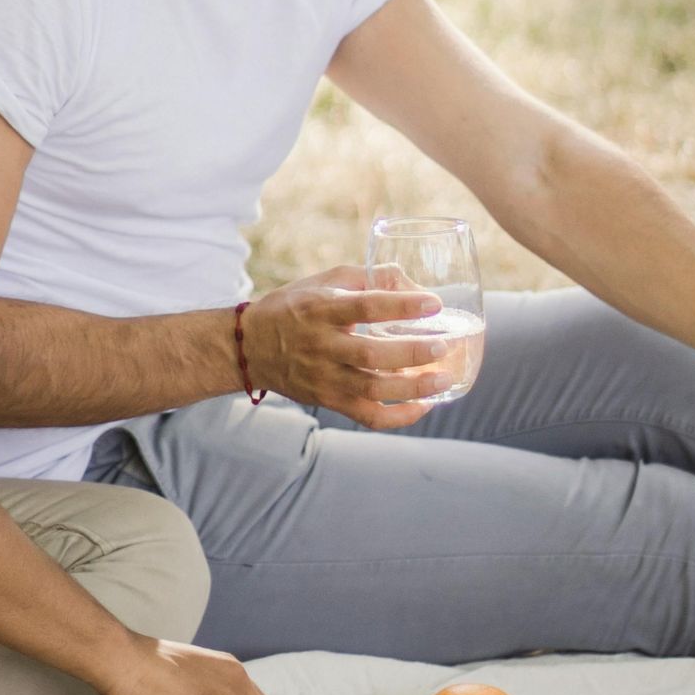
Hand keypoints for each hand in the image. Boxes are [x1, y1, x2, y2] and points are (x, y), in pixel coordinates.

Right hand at [241, 263, 454, 427]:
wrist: (250, 348)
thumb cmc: (293, 308)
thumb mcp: (323, 281)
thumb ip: (368, 278)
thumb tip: (414, 284)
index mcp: (321, 309)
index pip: (365, 306)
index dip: (401, 305)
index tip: (434, 303)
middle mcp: (322, 346)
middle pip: (372, 355)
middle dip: (412, 353)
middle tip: (443, 344)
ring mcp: (325, 378)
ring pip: (373, 390)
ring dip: (413, 387)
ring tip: (444, 378)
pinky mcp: (329, 400)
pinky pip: (368, 417)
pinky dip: (400, 417)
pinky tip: (425, 405)